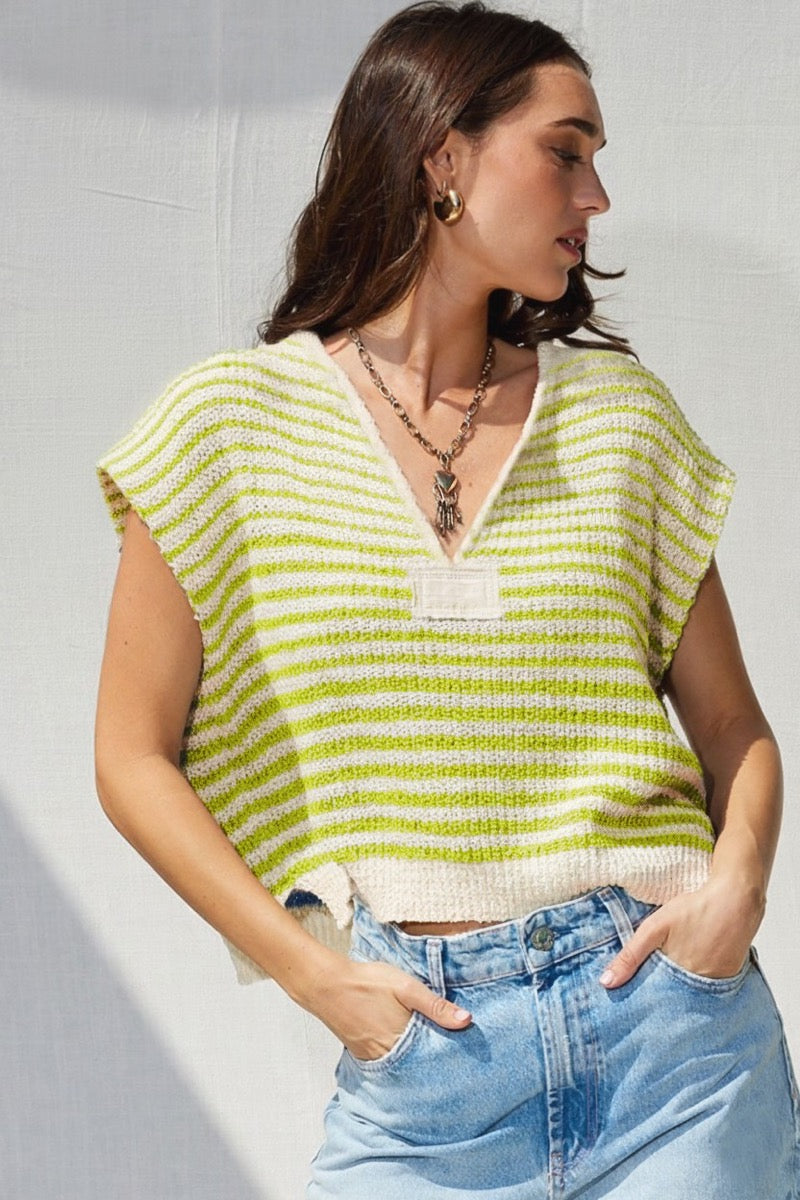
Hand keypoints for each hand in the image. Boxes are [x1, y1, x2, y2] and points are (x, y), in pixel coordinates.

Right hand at [304, 954, 471, 1060]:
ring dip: (417, 1061)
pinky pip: (387, 1062)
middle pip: (419, 1066)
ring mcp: (374, 1057)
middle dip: (434, 1063)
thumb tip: (466, 1020)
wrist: (326, 984)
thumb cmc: (367, 982)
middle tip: (454, 1061)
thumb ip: (435, 1005)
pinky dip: (399, 1057)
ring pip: (403, 1066)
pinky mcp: (363, 1053)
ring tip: (433, 1055)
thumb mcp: (406, 987)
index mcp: (403, 1040)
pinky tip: (405, 1048)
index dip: (450, 1055)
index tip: (466, 1055)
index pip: (434, 1058)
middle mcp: (389, 1056)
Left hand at [599, 877, 763, 988]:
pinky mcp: (732, 976)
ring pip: (694, 994)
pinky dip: (701, 983)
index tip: (634, 1005)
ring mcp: (718, 983)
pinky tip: (695, 969)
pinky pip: (711, 986)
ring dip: (683, 991)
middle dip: (663, 997)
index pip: (657, 999)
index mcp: (678, 977)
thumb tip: (606, 982)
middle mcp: (700, 986)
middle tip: (652, 994)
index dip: (646, 999)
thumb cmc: (695, 909)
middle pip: (676, 998)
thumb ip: (631, 955)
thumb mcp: (655, 928)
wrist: (736, 899)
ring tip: (672, 982)